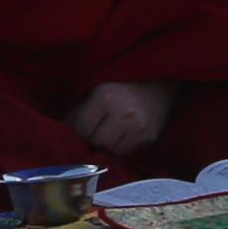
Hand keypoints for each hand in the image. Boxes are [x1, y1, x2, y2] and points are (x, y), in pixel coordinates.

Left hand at [62, 75, 176, 159]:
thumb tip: (66, 129)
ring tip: (111, 131)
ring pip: (112, 150)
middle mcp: (122, 115)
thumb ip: (82, 106)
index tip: (76, 128)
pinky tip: (124, 133)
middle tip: (94, 129)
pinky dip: (123, 146)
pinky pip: (128, 152)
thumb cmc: (124, 79)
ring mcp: (138, 128)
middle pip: (96, 142)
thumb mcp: (98, 84)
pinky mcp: (150, 137)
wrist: (161, 76)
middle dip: (92, 137)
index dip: (74, 129)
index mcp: (105, 98)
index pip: (79, 128)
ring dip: (108, 144)